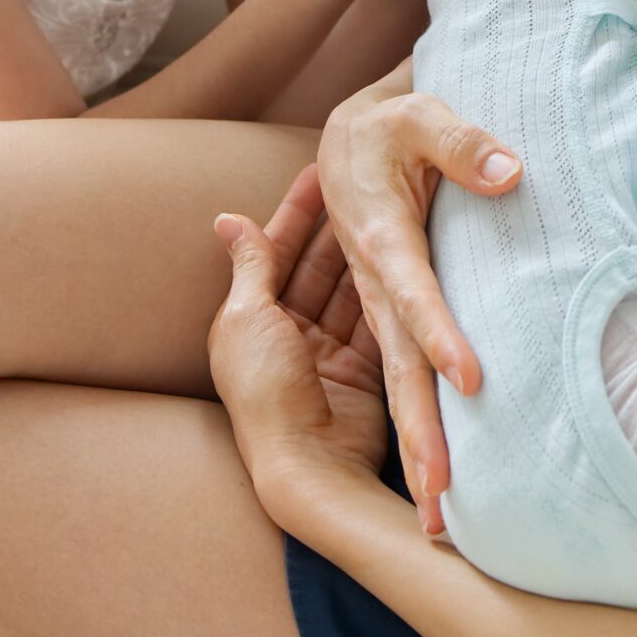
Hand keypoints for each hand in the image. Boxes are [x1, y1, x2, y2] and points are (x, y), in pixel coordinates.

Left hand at [209, 166, 390, 510]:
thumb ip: (249, 266)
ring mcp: (328, 352)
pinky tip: (411, 258)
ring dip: (367, 253)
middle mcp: (289, 332)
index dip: (298, 211)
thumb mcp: (247, 320)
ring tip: (398, 206)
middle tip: (369, 181)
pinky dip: (390, 293)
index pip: (275, 251)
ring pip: (350, 288)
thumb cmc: (267, 391)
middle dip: (340, 225)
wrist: (309, 466)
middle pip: (318, 266)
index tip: (322, 169)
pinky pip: (377, 321)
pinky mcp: (365, 370)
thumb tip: (226, 218)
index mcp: (251, 318)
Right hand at [317, 70, 520, 534]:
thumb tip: (512, 175)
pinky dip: (422, 420)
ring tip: (442, 513)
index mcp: (378, 232)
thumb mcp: (419, 111)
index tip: (470, 380)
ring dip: (419, 442)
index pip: (412, 290)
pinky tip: (447, 469)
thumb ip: (462, 141)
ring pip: (399, 379)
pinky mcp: (392, 310)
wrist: (351, 133)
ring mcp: (380, 301)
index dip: (439, 333)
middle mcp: (373, 278)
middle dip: (419, 429)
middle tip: (441, 495)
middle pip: (398, 362)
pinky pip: (406, 370)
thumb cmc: (390, 122)